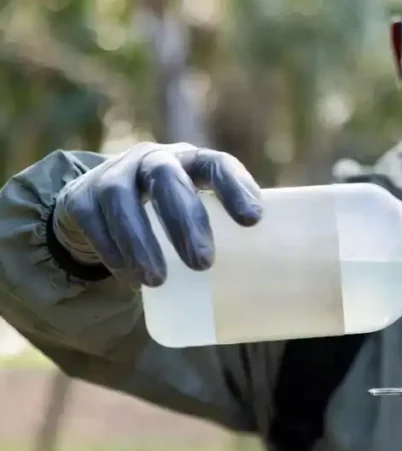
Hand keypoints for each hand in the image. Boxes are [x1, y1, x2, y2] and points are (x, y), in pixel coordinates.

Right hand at [53, 143, 262, 286]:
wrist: (101, 206)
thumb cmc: (171, 215)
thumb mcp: (201, 214)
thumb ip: (231, 238)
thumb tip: (273, 289)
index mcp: (193, 163)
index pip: (218, 165)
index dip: (234, 187)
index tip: (253, 220)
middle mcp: (153, 160)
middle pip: (167, 179)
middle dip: (185, 220)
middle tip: (203, 263)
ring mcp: (114, 175)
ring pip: (123, 200)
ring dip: (142, 242)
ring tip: (158, 282)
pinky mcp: (80, 197)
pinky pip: (93, 219)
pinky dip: (111, 250)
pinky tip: (130, 278)